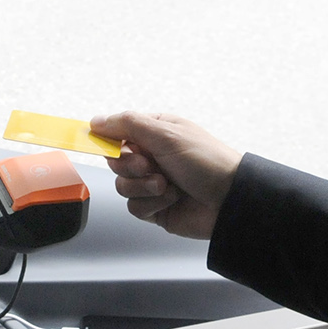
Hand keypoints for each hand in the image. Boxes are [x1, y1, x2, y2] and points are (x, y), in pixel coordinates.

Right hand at [89, 112, 243, 240]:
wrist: (230, 201)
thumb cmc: (206, 162)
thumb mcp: (166, 134)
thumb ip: (128, 124)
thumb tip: (97, 121)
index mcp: (156, 133)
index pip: (118, 133)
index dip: (110, 140)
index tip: (104, 145)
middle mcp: (153, 157)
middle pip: (116, 162)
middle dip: (131, 166)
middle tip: (150, 165)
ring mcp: (153, 183)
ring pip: (123, 186)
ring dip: (144, 187)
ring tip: (167, 185)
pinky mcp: (156, 207)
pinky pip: (134, 207)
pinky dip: (152, 204)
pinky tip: (172, 199)